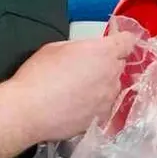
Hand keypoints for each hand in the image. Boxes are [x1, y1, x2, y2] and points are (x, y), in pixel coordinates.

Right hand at [9, 33, 137, 142]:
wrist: (29, 111)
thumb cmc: (38, 75)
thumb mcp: (56, 48)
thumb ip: (81, 47)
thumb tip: (88, 53)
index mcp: (103, 52)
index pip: (128, 41)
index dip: (121, 41)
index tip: (113, 43)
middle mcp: (112, 74)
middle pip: (119, 65)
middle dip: (107, 64)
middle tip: (85, 69)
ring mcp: (109, 97)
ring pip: (113, 86)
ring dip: (102, 85)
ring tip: (77, 91)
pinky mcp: (102, 116)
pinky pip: (105, 105)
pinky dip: (95, 104)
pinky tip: (76, 106)